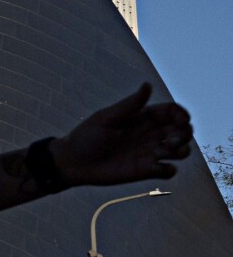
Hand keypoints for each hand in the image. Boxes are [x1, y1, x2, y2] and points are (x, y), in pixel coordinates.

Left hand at [51, 84, 191, 187]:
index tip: (181, 119)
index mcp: (143, 118)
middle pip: (183, 131)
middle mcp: (150, 134)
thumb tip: (147, 85)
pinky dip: (168, 170)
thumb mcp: (106, 119)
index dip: (182, 114)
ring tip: (158, 152)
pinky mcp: (145, 171)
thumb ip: (129, 105)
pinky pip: (169, 171)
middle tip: (170, 139)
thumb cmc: (86, 137)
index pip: (172, 112)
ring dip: (179, 151)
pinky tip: (154, 167)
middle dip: (185, 134)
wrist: (73, 163)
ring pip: (181, 151)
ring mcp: (149, 153)